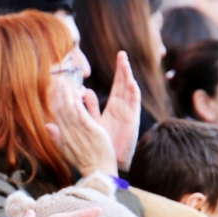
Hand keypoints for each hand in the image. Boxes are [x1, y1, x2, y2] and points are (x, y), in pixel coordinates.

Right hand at [47, 78, 117, 176]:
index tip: (56, 89)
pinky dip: (78, 104)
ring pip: (70, 110)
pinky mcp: (91, 131)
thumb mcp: (68, 150)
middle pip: (61, 110)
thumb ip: (57, 137)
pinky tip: (77, 93)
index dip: (56, 101)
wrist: (98, 171)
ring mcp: (80, 132)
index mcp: (64, 136)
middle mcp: (69, 133)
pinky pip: (82, 115)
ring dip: (67, 95)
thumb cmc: (86, 162)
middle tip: (60, 80)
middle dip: (60, 94)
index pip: (58, 115)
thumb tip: (47, 125)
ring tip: (66, 82)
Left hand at [86, 52, 140, 170]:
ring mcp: (129, 113)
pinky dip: (133, 92)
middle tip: (122, 54)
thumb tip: (83, 92)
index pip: (118, 85)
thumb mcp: (93, 123)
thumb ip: (89, 108)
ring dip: (128, 77)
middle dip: (124, 69)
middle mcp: (123, 108)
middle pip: (124, 85)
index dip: (119, 71)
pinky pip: (134, 104)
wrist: (109, 162)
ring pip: (129, 91)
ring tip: (125, 63)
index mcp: (113, 107)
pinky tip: (131, 82)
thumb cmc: (102, 144)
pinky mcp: (133, 120)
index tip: (118, 57)